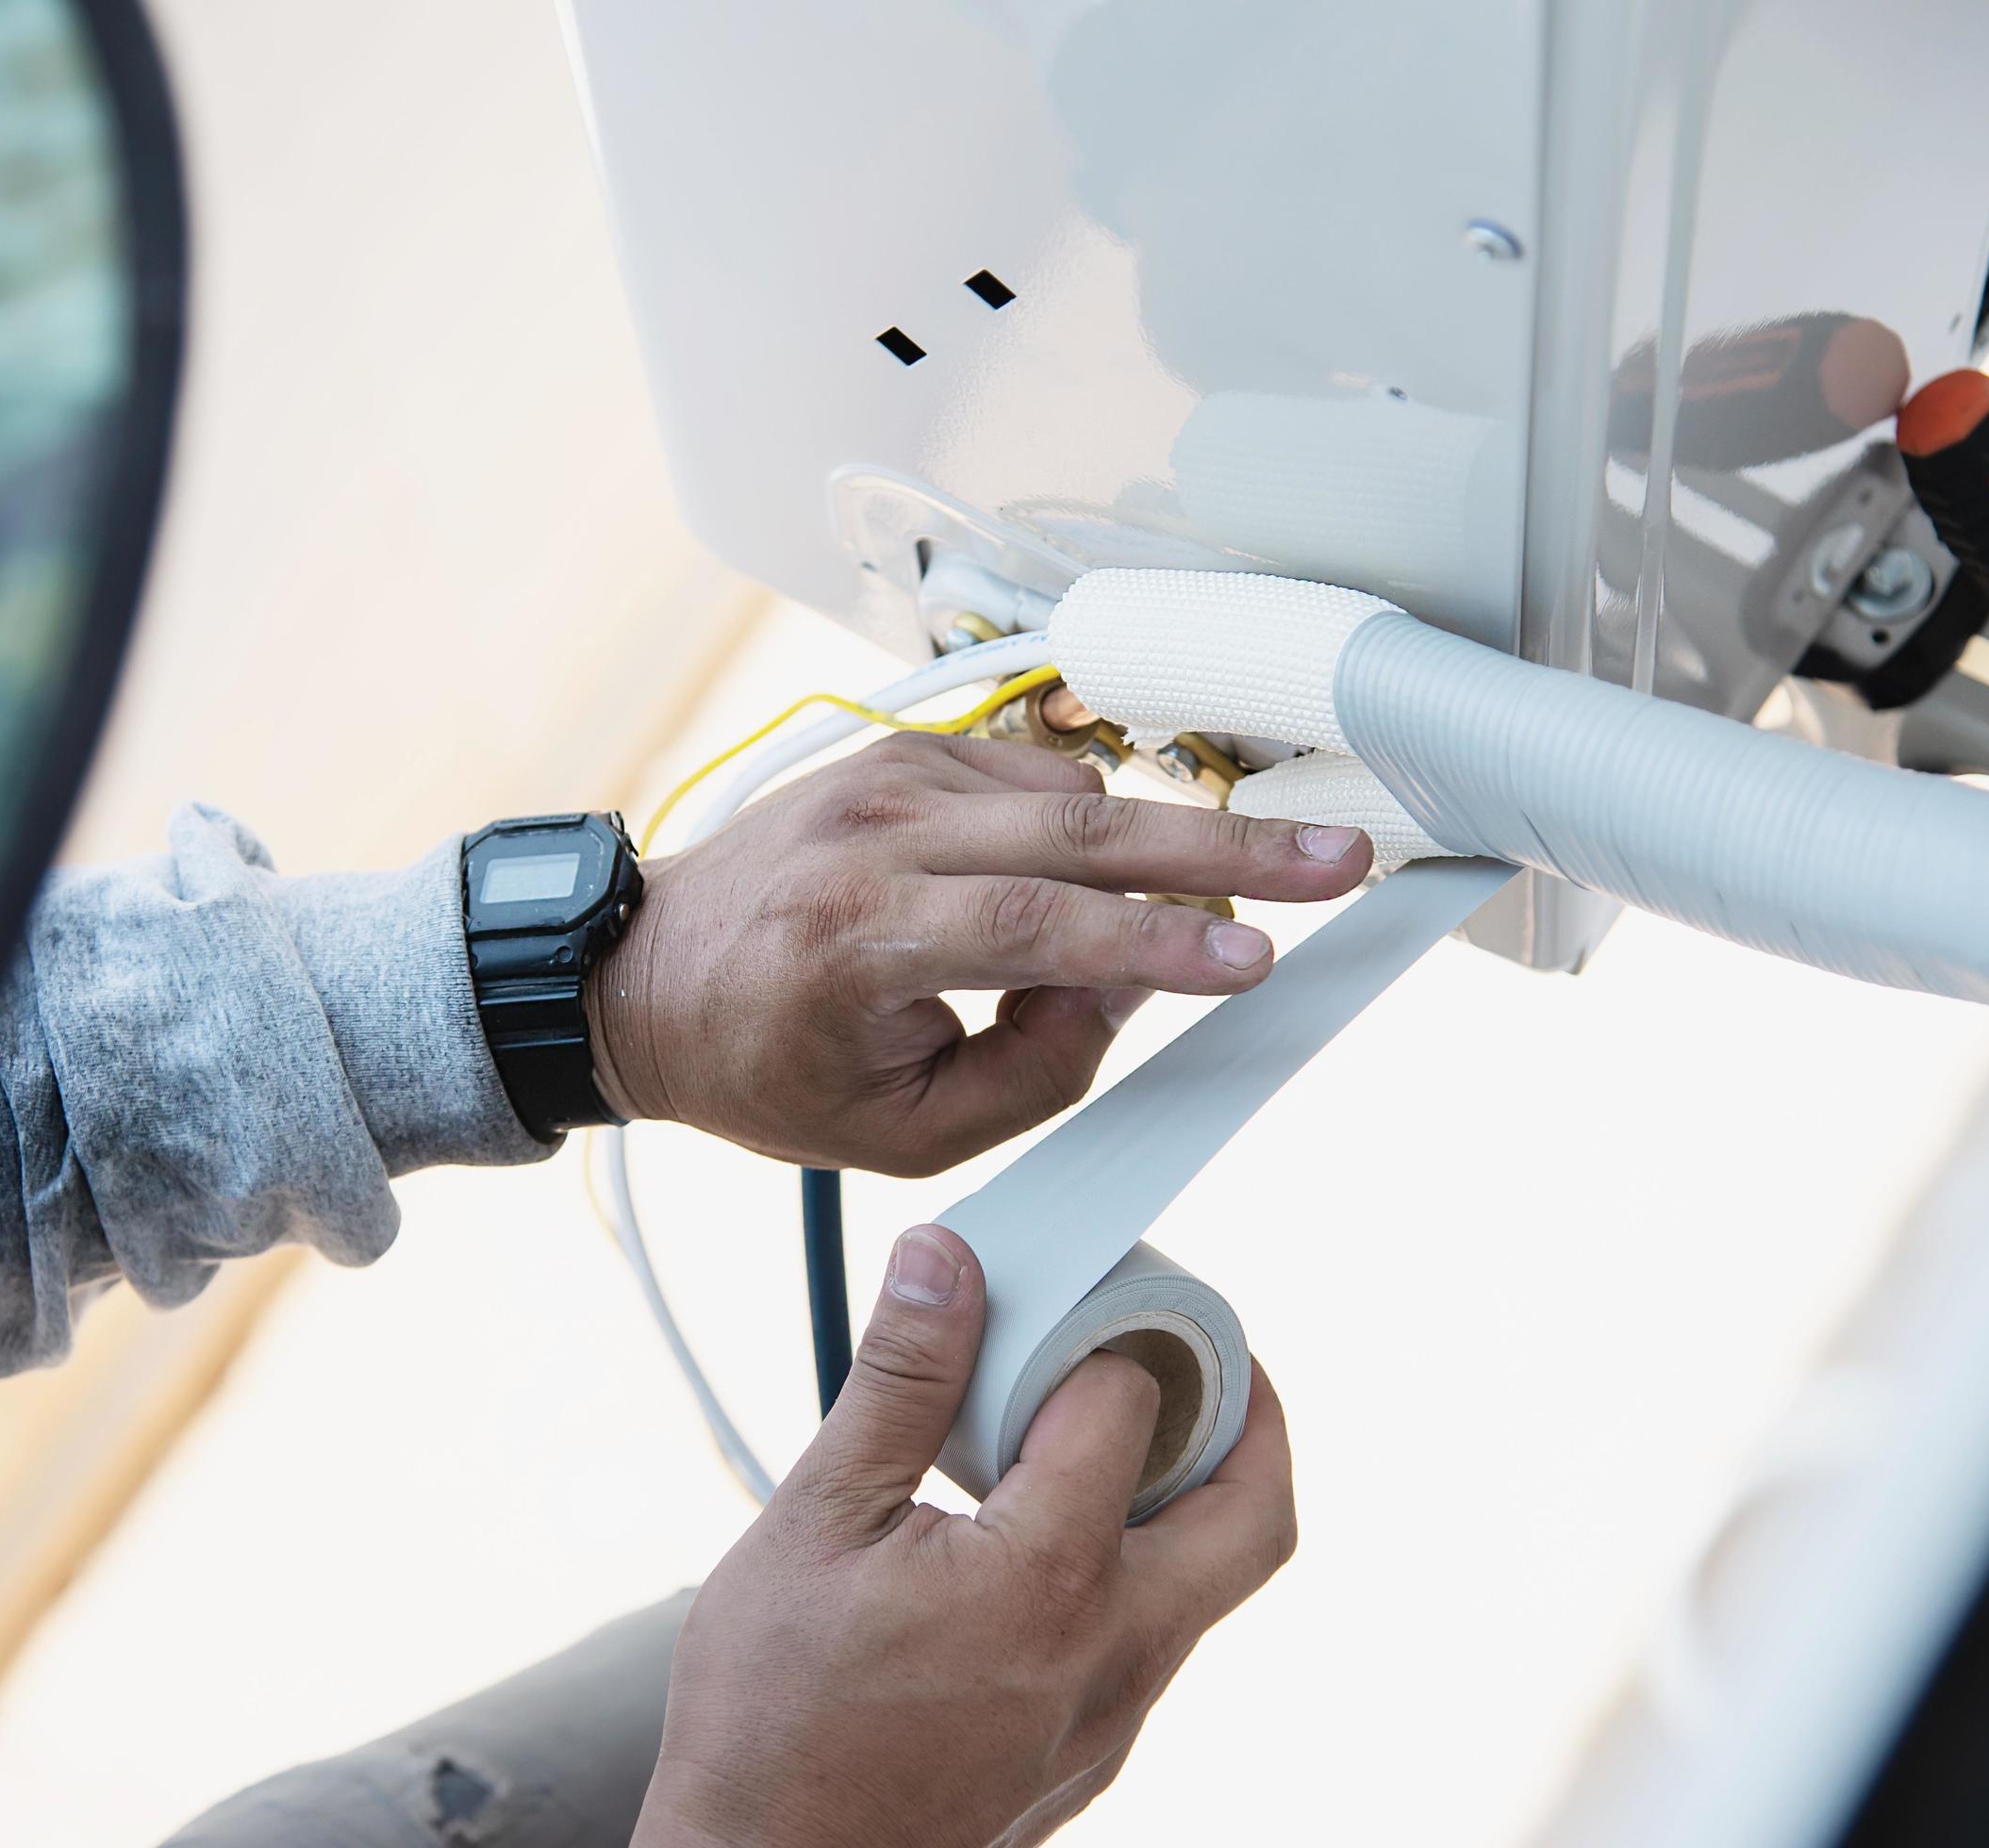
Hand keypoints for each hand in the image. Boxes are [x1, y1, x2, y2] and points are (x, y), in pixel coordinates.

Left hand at [588, 732, 1371, 1173]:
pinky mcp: (904, 754)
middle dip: (1226, 846)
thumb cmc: (769, 1068)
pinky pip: (1039, 782)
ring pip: (1073, 797)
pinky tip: (1094, 883)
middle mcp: (871, 835)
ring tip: (1247, 889)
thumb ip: (1031, 1075)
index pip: (1035, 927)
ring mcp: (887, 777)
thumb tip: (1132, 992)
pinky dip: (1092, 830)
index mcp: (857, 938)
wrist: (649, 977)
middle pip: (1080, 828)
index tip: (1255, 959)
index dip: (1156, 947)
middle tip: (1338, 857)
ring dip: (1168, 845)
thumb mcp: (896, 1131)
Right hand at [634, 1224, 1296, 1847]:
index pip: (1130, 1408)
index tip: (1055, 1309)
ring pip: (1210, 1587)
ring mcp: (1113, 1720)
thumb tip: (944, 1262)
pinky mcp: (1091, 1759)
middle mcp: (1114, 1655)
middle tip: (1203, 1354)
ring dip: (1189, 1497)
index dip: (1094, 1339)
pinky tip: (1048, 1543)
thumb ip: (900, 1384)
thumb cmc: (769, 1714)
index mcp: (1049, 1579)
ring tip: (1107, 1435)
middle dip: (1251, 1416)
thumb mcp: (815, 1520)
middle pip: (1255, 1515)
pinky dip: (1138, 1571)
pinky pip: (1156, 1645)